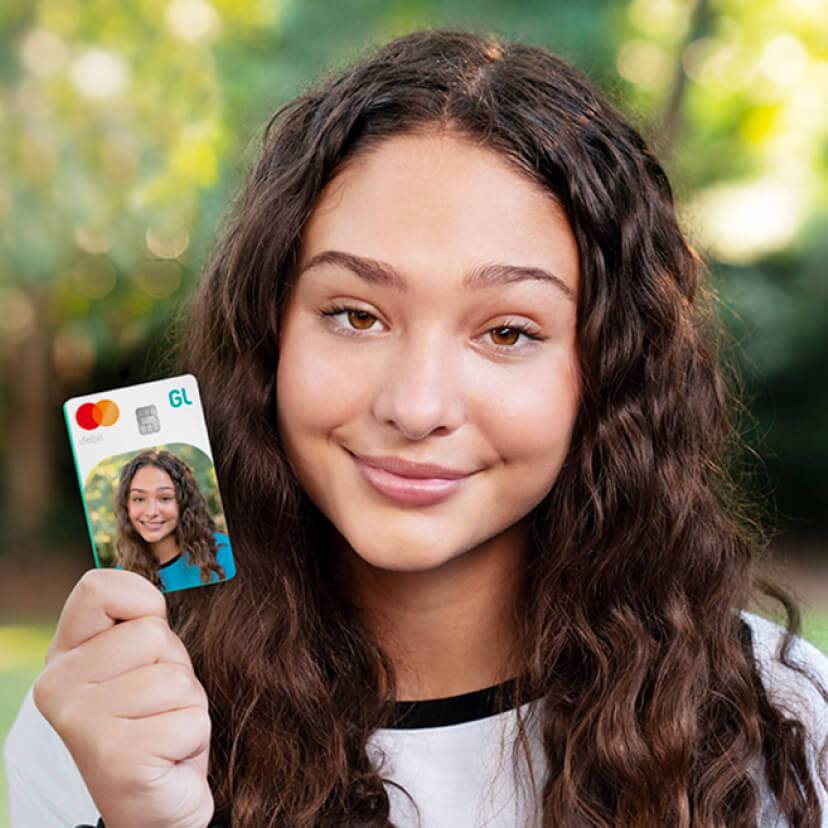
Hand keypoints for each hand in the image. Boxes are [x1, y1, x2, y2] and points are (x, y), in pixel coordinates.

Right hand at [33, 569, 213, 827]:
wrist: (151, 805)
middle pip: (153, 634)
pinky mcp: (118, 759)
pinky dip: (193, 737)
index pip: (99, 587)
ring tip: (162, 729)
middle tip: (157, 704)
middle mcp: (59, 687)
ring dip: (187, 704)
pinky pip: (191, 718)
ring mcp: (84, 724)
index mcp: (63, 657)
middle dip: (176, 666)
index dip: (143, 601)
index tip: (150, 633)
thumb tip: (155, 587)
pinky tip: (167, 756)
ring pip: (177, 678)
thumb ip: (140, 624)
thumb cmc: (153, 721)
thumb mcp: (142, 662)